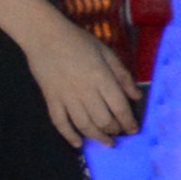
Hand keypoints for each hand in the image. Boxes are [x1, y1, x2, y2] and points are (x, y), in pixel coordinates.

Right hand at [23, 18, 140, 144]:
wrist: (44, 36)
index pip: (119, 107)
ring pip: (84, 125)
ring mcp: (66, 97)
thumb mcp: (107, 53)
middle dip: (114, 130)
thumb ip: (123, 76)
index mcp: (101, 78)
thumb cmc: (79, 41)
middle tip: (119, 133)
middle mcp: (85, 91)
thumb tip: (136, 96)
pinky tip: (78, 144)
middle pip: (103, 120)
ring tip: (106, 142)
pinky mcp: (50, 99)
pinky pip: (59, 122)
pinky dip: (68, 135)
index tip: (133, 129)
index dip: (128, 122)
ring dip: (97, 137)